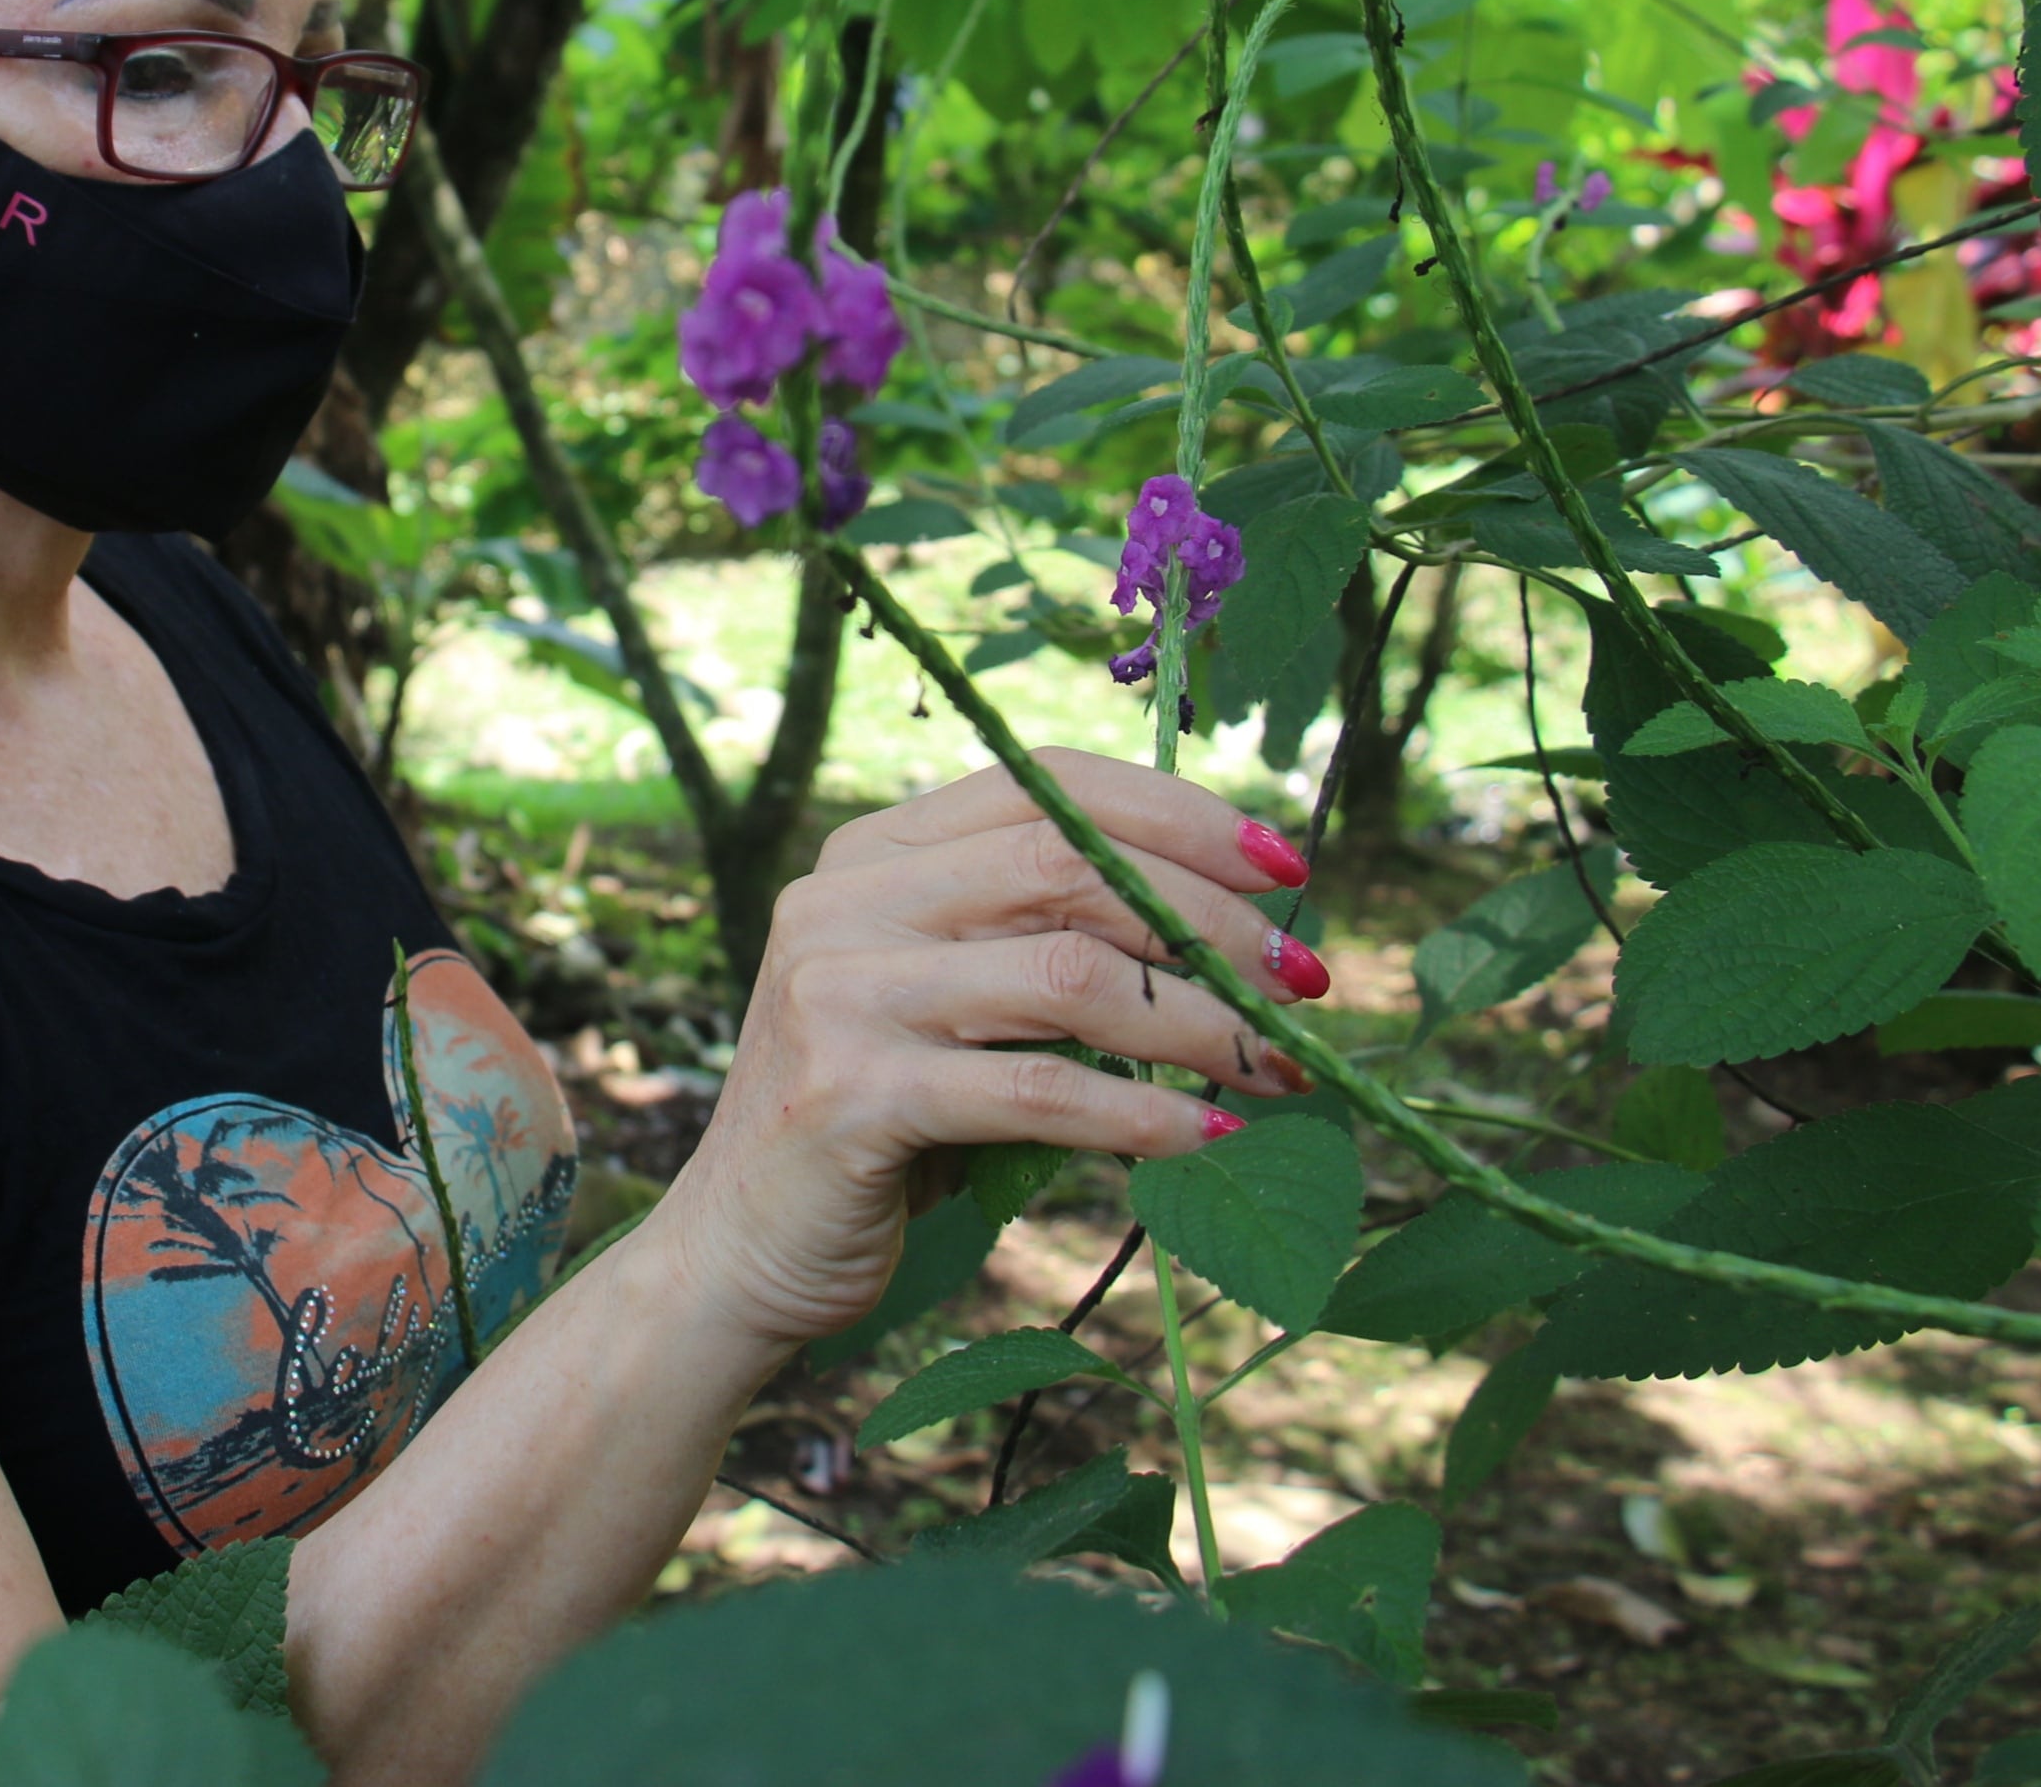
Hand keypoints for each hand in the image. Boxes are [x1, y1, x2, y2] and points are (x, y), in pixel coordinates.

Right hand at [644, 747, 1324, 1355]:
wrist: (735, 1256)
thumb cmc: (879, 1134)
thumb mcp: (954, 1012)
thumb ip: (1041, 948)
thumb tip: (1233, 932)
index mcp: (871, 853)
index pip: (1044, 784)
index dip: (1177, 812)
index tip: (1284, 861)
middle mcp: (844, 900)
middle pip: (1069, 862)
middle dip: (1211, 918)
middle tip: (1306, 980)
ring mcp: (841, 992)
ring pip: (1070, 974)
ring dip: (1202, 1022)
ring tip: (1278, 1067)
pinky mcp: (853, 1095)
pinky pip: (1038, 1090)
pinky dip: (1144, 1113)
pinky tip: (1209, 1135)